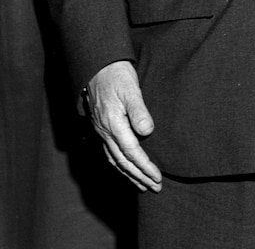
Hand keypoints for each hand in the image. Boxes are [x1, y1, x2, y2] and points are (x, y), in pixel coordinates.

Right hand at [85, 61, 161, 191]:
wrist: (97, 67)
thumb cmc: (116, 76)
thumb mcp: (131, 89)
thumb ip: (139, 111)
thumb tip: (147, 131)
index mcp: (113, 124)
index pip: (132, 152)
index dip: (145, 166)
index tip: (157, 177)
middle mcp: (105, 132)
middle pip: (123, 161)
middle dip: (139, 176)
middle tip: (155, 188)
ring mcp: (101, 131)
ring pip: (115, 160)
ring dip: (129, 174)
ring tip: (143, 185)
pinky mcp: (101, 128)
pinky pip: (109, 153)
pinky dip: (119, 165)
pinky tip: (126, 168)